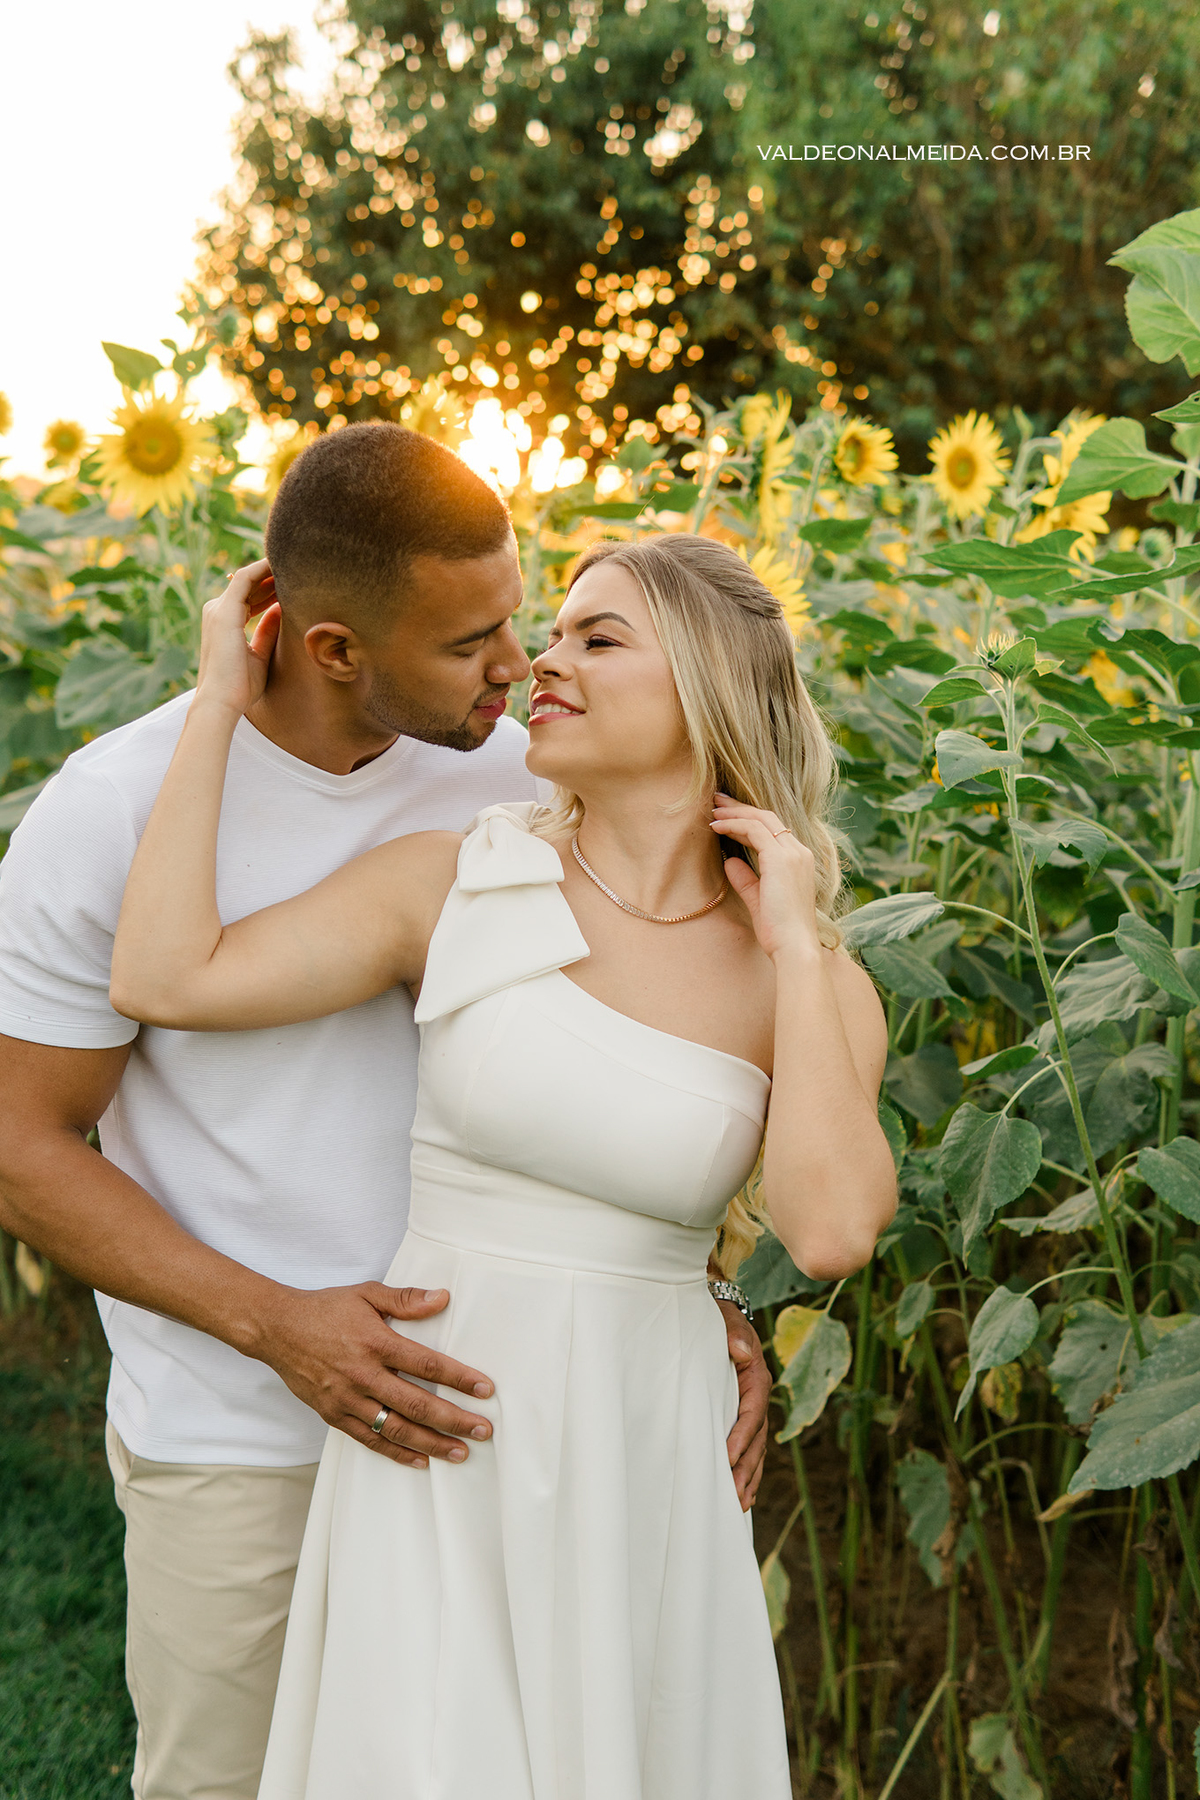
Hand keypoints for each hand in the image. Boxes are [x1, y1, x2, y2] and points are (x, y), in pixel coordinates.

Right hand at [196, 558, 280, 717]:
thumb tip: (282, 611)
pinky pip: (245, 578)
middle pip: (247, 584)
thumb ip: (268, 632)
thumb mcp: (259, 656)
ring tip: (293, 565)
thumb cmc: (240, 687)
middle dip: (271, 577)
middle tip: (296, 572)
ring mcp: (218, 610)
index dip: (268, 589)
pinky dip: (263, 569)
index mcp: (224, 623)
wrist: (221, 701)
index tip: (290, 586)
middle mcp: (217, 612)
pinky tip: (281, 565)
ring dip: (270, 570)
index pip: (247, 597)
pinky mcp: (224, 612)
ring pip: (246, 577)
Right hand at [254, 1281, 494, 1468]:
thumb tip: (443, 1298)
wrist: (275, 1328)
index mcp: (376, 1342)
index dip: (459, 1378)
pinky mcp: (333, 1415)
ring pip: (395, 1428)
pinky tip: (420, 1460)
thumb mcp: (366, 1293)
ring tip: (460, 1452)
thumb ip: (406, 1299)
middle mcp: (363, 1374)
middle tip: (484, 1430)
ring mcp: (347, 1399)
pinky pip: (369, 1440)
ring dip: (431, 1443)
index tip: (485, 1390)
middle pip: (417, 1404)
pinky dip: (396, 1452)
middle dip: (454, 1420)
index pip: (427, 1365)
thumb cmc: (325, 1308)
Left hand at [711, 795, 821, 962]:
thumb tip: (729, 862)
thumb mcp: (759, 900)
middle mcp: (799, 852)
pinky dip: (733, 825)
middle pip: (767, 817)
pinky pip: (754, 831)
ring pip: (761, 819)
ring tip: (712, 810)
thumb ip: (747, 880)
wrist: (794, 947)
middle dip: (740, 807)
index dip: (748, 818)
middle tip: (717, 799)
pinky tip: (716, 826)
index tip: (726, 814)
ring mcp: (793, 854)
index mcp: (799, 861)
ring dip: (734, 812)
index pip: (773, 829)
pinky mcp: (781, 860)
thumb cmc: (779, 931)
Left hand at [715, 1298, 770, 1509]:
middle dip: (746, 1469)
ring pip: (756, 1449)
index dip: (741, 1437)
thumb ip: (733, 1333)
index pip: (752, 1412)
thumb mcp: (726, 1318)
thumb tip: (741, 1350)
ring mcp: (753, 1409)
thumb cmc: (719, 1317)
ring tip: (739, 1504)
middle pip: (757, 1439)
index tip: (726, 1458)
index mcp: (757, 1377)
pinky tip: (742, 1493)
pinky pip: (750, 1448)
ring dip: (749, 1477)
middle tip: (734, 1496)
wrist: (720, 1313)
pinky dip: (748, 1470)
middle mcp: (759, 1397)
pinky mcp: (742, 1416)